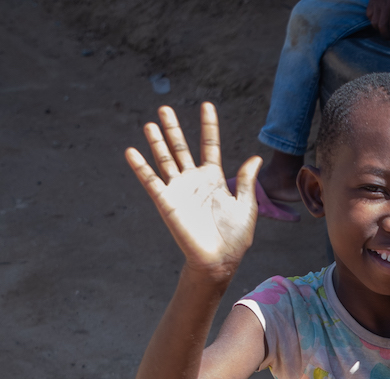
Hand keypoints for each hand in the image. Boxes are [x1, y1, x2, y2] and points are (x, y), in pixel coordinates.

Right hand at [125, 103, 260, 279]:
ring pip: (165, 159)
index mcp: (215, 178)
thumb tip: (255, 157)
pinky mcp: (166, 202)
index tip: (206, 105)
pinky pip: (151, 181)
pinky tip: (131, 151)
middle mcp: (195, 180)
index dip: (208, 126)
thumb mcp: (247, 205)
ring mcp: (179, 190)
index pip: (210, 145)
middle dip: (174, 129)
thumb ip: (247, 181)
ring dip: (157, 142)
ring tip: (150, 123)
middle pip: (181, 148)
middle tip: (165, 108)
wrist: (220, 259)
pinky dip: (140, 167)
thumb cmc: (236, 236)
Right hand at [368, 0, 389, 40]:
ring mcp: (376, 5)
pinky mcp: (371, 3)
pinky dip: (372, 20)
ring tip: (384, 31)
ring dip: (378, 29)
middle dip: (385, 35)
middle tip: (389, 38)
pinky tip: (377, 22)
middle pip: (382, 26)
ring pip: (374, 22)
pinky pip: (369, 15)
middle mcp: (385, 6)